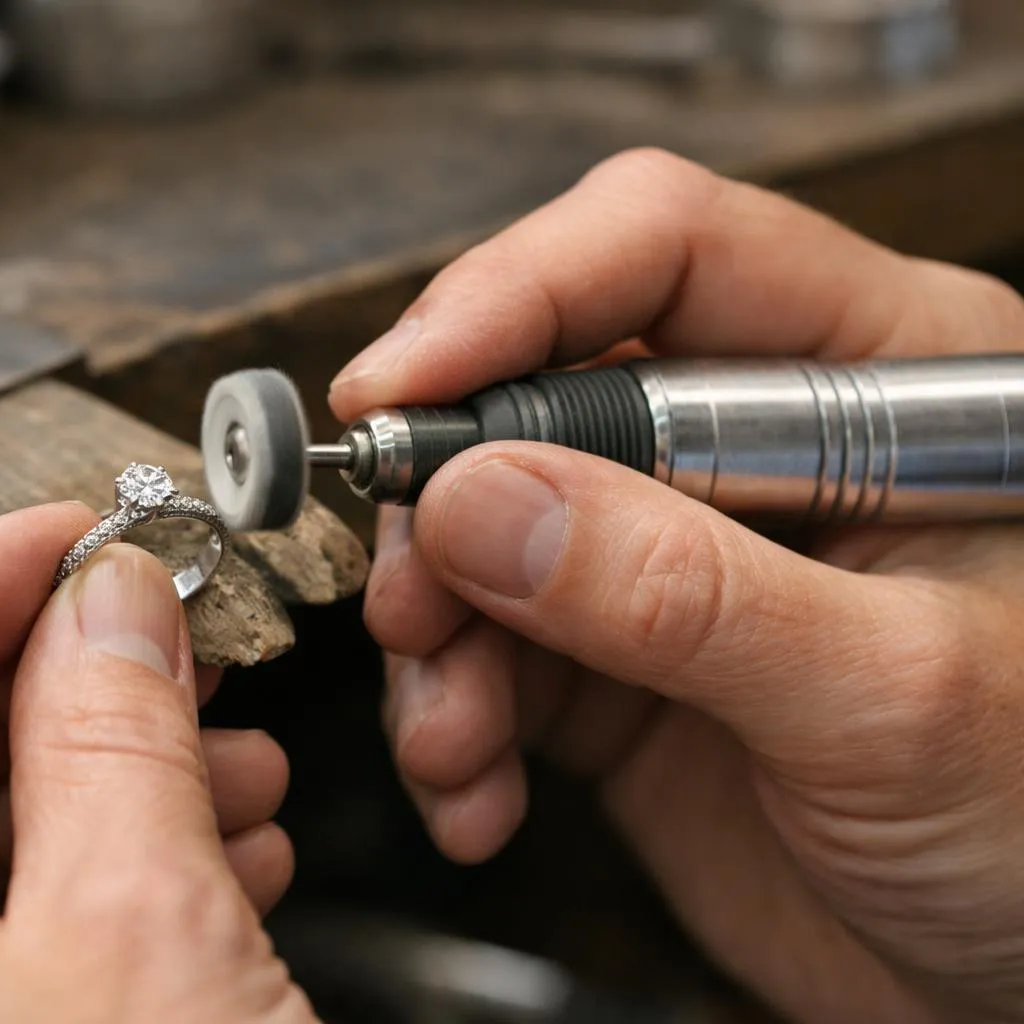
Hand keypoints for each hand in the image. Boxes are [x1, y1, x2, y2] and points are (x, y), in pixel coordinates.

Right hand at [330, 149, 1023, 1023]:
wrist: (1019, 988)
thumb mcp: (891, 695)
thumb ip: (686, 594)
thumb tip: (484, 500)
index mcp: (878, 378)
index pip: (667, 252)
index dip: (518, 295)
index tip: (402, 385)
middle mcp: (758, 449)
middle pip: (543, 390)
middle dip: (449, 497)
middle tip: (409, 593)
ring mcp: (677, 559)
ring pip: (484, 529)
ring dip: (435, 634)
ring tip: (449, 730)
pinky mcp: (617, 667)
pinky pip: (483, 656)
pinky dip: (449, 723)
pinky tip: (477, 789)